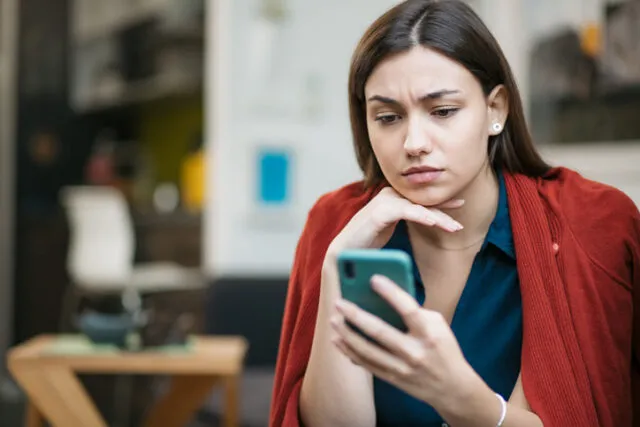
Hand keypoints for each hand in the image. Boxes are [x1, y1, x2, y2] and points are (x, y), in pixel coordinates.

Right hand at [326, 187, 463, 257]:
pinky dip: (421, 216)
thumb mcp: (390, 228)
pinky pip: (406, 211)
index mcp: (391, 198)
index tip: (460, 204)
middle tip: (460, 224)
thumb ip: (404, 218)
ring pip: (418, 207)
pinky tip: (434, 222)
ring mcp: (383, 203)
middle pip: (422, 202)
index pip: (420, 199)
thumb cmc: (366, 242)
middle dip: (444, 211)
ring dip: (438, 217)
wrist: (345, 252)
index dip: (440, 203)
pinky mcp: (379, 212)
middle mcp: (388, 196)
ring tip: (454, 228)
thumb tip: (425, 219)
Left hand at [330, 274, 480, 410]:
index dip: (391, 293)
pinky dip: (349, 351)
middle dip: (356, 316)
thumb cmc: (443, 348)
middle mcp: (414, 352)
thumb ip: (414, 311)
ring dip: (347, 334)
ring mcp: (402, 368)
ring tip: (334, 319)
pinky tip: (337, 339)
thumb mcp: (438, 325)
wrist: (452, 388)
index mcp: (429, 333)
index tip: (373, 278)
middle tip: (339, 303)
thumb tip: (382, 297)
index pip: (408, 309)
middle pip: (380, 332)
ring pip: (367, 351)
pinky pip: (366, 364)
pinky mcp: (392, 379)